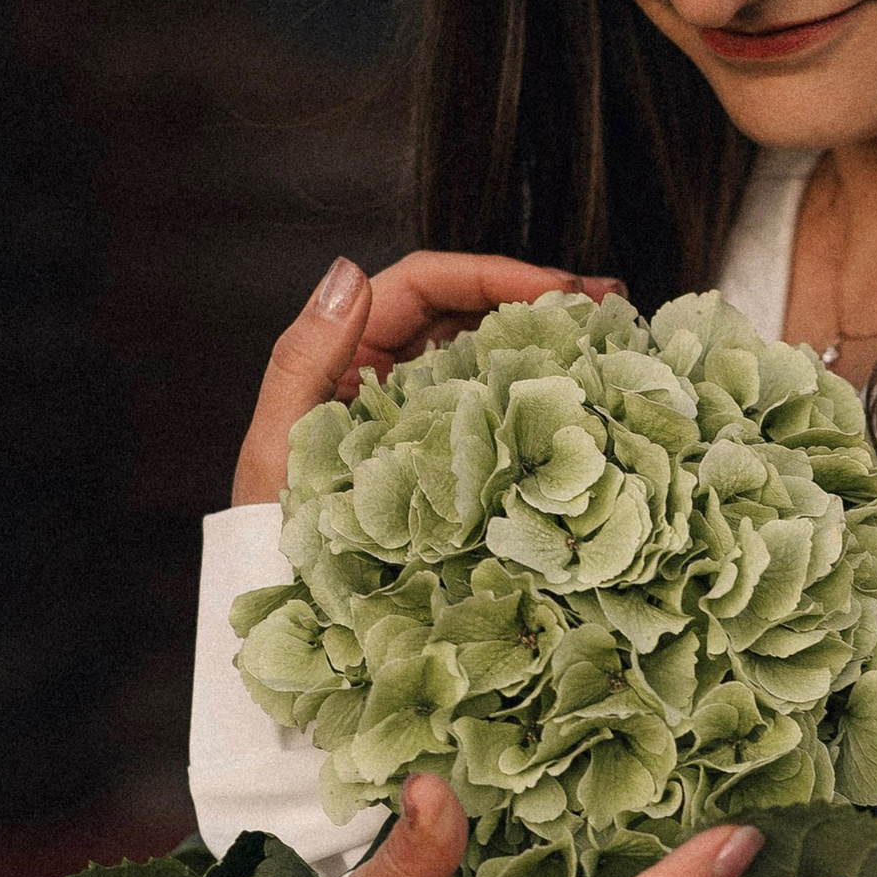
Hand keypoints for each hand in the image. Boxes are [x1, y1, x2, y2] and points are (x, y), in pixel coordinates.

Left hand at [232, 250, 624, 507]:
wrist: (289, 602)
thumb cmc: (271, 532)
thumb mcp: (280, 443)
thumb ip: (303, 357)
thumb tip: (347, 274)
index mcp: (347, 354)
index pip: (426, 286)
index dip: (493, 276)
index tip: (557, 290)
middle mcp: (388, 375)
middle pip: (468, 311)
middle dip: (536, 300)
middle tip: (606, 305)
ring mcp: (422, 415)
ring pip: (487, 357)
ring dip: (544, 343)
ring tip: (605, 342)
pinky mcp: (447, 457)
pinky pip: (494, 412)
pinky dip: (536, 398)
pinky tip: (580, 400)